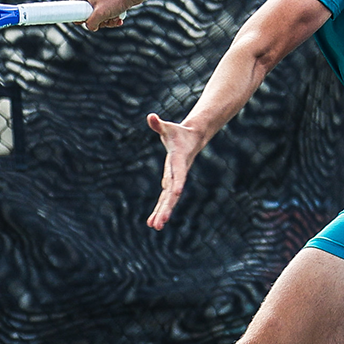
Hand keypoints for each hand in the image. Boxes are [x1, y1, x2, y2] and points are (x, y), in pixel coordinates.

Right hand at [71, 0, 142, 30]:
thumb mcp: (100, 14)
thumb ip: (91, 23)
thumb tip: (90, 27)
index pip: (72, 7)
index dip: (77, 17)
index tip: (85, 22)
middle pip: (86, 14)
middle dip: (97, 21)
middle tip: (103, 21)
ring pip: (98, 15)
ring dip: (106, 21)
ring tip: (114, 19)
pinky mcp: (110, 0)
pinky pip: (106, 13)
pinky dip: (112, 18)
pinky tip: (119, 19)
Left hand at [146, 113, 206, 229]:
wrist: (193, 140)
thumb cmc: (178, 132)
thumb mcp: (168, 128)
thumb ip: (159, 124)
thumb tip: (151, 116)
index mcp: (178, 161)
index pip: (178, 173)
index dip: (177, 182)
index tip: (176, 193)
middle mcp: (178, 174)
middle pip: (172, 193)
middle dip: (166, 208)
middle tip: (159, 223)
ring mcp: (175, 180)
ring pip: (169, 199)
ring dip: (162, 213)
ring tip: (154, 226)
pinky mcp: (171, 183)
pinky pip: (165, 199)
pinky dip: (160, 209)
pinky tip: (153, 222)